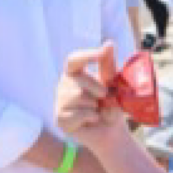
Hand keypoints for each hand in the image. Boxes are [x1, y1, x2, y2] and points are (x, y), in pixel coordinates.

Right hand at [55, 42, 127, 156]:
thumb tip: (108, 42)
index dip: (87, 55)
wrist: (111, 130)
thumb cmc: (111, 103)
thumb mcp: (112, 82)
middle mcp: (63, 85)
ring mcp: (59, 102)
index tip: (102, 52)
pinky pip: (80, 113)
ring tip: (97, 110)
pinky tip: (91, 120)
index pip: (74, 59)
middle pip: (81, 81)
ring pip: (80, 98)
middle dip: (99, 90)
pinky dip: (92, 117)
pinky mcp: (60, 119)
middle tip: (104, 99)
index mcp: (75, 73)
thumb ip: (108, 64)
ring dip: (96, 105)